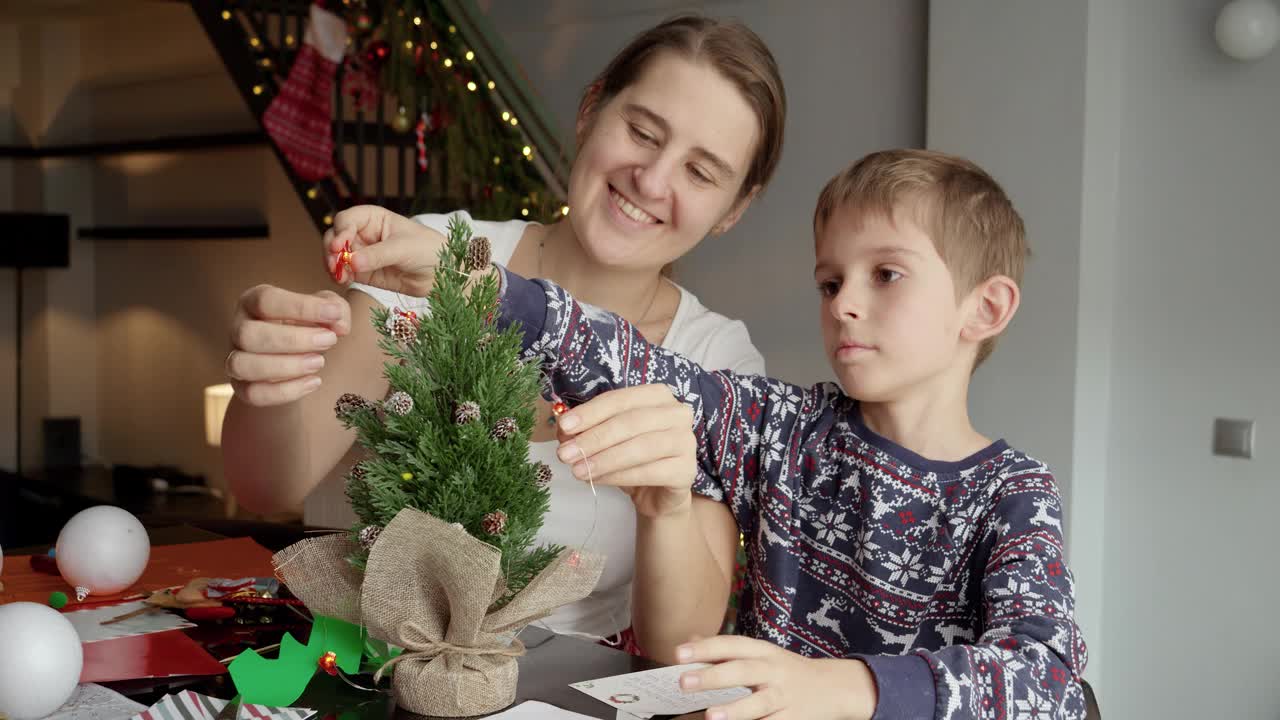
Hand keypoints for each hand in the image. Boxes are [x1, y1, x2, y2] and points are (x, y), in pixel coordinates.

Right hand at [227, 285, 350, 405]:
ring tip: (319, 362)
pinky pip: (253, 394)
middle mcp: (239, 328)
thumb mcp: (325, 310)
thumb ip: (336, 310)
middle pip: (248, 334)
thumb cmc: (309, 325)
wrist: (299, 355)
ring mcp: (235, 359)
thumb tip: (339, 326)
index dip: (300, 307)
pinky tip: (314, 382)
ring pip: (243, 366)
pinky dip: (285, 391)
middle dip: (293, 340)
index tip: (332, 314)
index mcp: (253, 301)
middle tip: (329, 340)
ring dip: (286, 366)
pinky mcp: (242, 387)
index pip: (265, 300)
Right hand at [324, 205, 445, 296]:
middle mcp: (364, 234)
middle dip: (331, 249)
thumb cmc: (427, 249)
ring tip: (338, 274)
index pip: (347, 220)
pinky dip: (340, 276)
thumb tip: (352, 262)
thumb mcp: (403, 248)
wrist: (443, 273)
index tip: (340, 245)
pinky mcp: (364, 273)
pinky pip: (345, 273)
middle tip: (334, 262)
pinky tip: (343, 280)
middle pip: (336, 237)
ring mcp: (362, 254)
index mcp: (373, 218)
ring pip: (336, 256)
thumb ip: (377, 255)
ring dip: (332, 264)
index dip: (340, 231)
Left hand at [554, 384, 696, 517]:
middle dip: (594, 438)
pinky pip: (649, 472)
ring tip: (577, 470)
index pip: (620, 399)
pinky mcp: (687, 470)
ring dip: (604, 459)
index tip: (564, 427)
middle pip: (630, 422)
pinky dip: (619, 476)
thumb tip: (562, 426)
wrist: (657, 494)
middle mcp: (677, 413)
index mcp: (657, 395)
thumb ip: (586, 429)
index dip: (590, 412)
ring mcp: (686, 441)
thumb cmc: (631, 458)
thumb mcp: (605, 439)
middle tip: (565, 454)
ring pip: (640, 447)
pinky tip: (597, 481)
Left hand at [675, 636, 876, 719]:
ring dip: (735, 710)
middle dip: (713, 677)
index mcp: (763, 651)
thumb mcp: (761, 654)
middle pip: (743, 671)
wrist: (835, 687)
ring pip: (759, 703)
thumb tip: (690, 642)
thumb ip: (727, 650)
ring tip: (710, 716)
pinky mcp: (794, 718)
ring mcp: (784, 696)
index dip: (705, 648)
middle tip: (683, 682)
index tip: (679, 653)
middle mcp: (773, 671)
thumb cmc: (787, 670)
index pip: (731, 645)